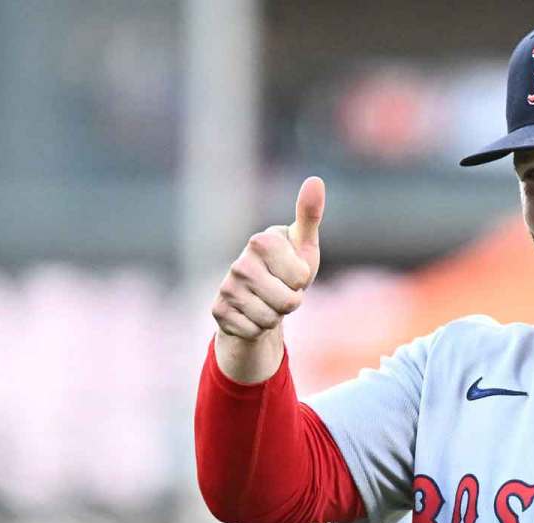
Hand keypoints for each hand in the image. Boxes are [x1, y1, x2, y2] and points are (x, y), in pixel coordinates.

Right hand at [211, 177, 324, 381]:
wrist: (259, 298)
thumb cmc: (288, 267)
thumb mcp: (304, 244)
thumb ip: (309, 214)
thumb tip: (315, 180)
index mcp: (261, 241)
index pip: (301, 277)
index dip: (302, 280)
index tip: (292, 271)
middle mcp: (239, 262)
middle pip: (288, 302)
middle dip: (291, 301)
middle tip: (282, 290)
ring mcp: (226, 287)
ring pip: (271, 319)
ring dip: (276, 316)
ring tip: (268, 302)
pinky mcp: (218, 311)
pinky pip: (254, 331)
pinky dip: (259, 328)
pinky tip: (253, 314)